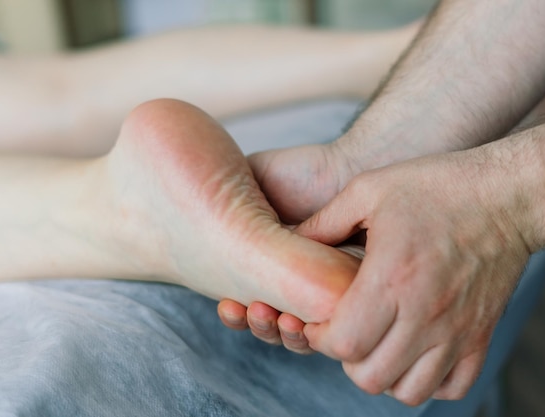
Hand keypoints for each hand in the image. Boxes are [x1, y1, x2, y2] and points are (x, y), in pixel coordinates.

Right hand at [217, 142, 360, 351]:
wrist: (343, 171)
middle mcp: (291, 282)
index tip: (226, 305)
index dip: (234, 312)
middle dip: (250, 323)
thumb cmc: (298, 175)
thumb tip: (200, 235)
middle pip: (266, 322)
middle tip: (242, 309)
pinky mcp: (345, 299)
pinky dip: (306, 334)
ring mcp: (318, 292)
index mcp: (265, 264)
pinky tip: (296, 321)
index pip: (244, 303)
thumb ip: (223, 208)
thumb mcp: (248, 187)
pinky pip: (325, 330)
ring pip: (293, 333)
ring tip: (268, 314)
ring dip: (274, 332)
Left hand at [296, 146, 532, 404]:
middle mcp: (425, 314)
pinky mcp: (481, 336)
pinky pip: (451, 387)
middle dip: (346, 359)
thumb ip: (323, 222)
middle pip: (370, 377)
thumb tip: (288, 242)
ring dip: (383, 374)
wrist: (508, 196)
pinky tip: (415, 352)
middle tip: (347, 331)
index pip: (343, 344)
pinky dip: (427, 381)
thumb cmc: (437, 187)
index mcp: (391, 278)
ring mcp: (457, 331)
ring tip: (379, 343)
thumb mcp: (369, 189)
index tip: (318, 320)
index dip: (319, 338)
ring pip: (408, 391)